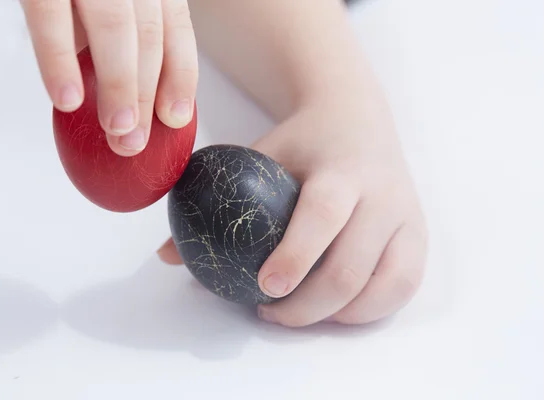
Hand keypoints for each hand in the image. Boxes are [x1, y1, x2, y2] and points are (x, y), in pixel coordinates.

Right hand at [21, 0, 197, 155]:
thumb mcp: (101, 0)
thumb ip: (110, 34)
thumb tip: (115, 94)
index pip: (176, 29)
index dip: (180, 77)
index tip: (175, 116)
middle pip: (148, 36)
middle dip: (144, 96)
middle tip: (135, 140)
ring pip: (114, 28)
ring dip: (118, 87)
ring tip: (116, 130)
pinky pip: (51, 17)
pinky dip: (59, 61)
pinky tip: (67, 98)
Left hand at [158, 95, 427, 326]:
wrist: (357, 117)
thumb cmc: (303, 141)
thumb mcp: (257, 155)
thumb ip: (214, 197)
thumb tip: (168, 254)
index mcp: (341, 169)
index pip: (322, 215)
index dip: (295, 256)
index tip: (263, 287)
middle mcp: (383, 193)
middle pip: (352, 266)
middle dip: (308, 305)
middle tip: (268, 311)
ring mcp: (406, 215)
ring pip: (385, 285)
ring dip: (337, 314)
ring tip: (298, 312)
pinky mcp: (418, 232)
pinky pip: (403, 286)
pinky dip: (369, 309)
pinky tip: (335, 309)